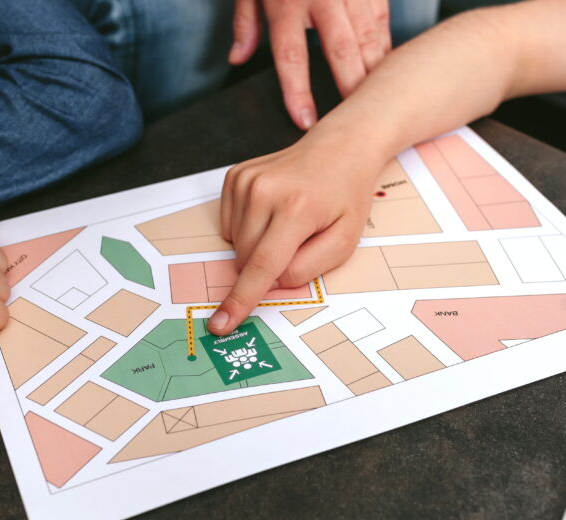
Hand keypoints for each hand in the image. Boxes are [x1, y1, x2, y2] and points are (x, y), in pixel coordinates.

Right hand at [208, 127, 384, 334]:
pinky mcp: (234, 178)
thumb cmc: (344, 197)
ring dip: (258, 246)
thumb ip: (307, 269)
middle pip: (248, 260)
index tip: (221, 324)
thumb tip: (271, 281)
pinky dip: (249, 230)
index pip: (262, 265)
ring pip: (236, 246)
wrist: (339, 149)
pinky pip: (230, 227)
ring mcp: (246, 181)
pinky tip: (272, 212)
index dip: (241, 299)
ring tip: (288, 221)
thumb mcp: (344, 242)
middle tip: (298, 240)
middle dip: (268, 266)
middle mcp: (265, 191)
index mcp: (296, 208)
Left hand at [229, 0, 390, 129]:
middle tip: (355, 121)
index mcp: (287, 1)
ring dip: (373, 73)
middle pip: (340, 51)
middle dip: (349, 89)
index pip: (290, 56)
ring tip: (378, 103)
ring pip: (369, 38)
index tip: (305, 121)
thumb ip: (246, 22)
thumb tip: (237, 58)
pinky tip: (385, 71)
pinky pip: (382, 22)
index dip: (297, 92)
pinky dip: (385, 48)